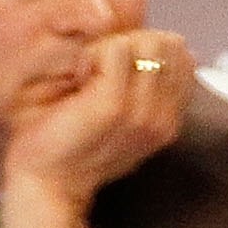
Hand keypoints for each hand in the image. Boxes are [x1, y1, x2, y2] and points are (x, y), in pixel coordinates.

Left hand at [0, 29, 192, 227]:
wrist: (45, 187)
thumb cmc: (72, 149)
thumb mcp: (121, 117)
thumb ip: (146, 85)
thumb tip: (172, 42)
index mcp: (169, 121)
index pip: (182, 56)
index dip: (146, 49)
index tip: (113, 76)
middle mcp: (164, 119)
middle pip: (169, 44)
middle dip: (132, 43)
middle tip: (97, 73)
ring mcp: (143, 114)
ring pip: (147, 41)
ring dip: (110, 47)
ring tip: (86, 77)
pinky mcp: (115, 106)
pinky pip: (116, 48)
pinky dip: (92, 54)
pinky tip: (76, 80)